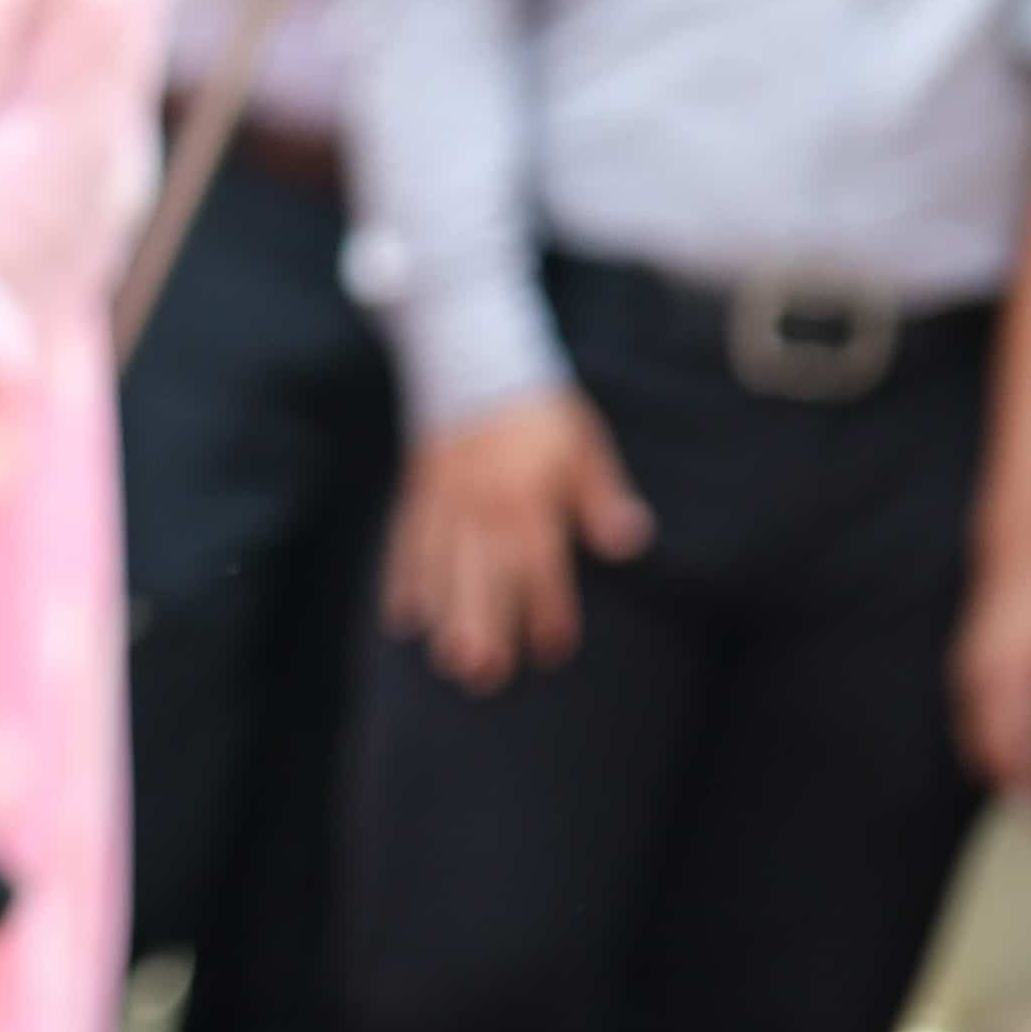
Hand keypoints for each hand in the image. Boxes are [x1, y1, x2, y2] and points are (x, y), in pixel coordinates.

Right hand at [384, 386, 651, 691]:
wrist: (472, 358)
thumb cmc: (539, 410)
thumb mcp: (583, 445)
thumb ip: (602, 497)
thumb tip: (630, 541)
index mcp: (527, 495)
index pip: (539, 562)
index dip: (547, 607)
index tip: (552, 649)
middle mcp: (482, 504)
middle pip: (482, 573)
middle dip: (483, 623)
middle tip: (481, 673)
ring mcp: (444, 502)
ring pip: (441, 565)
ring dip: (442, 614)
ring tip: (442, 658)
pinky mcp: (419, 495)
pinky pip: (407, 542)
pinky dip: (402, 580)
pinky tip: (400, 617)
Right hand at [953, 547, 1030, 794]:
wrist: (1016, 557)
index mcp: (1003, 685)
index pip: (1007, 755)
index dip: (1029, 785)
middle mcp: (974, 686)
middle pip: (982, 754)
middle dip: (1012, 781)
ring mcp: (964, 677)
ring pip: (972, 738)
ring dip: (1002, 761)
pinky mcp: (966, 669)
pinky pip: (972, 719)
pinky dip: (993, 739)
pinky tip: (1025, 739)